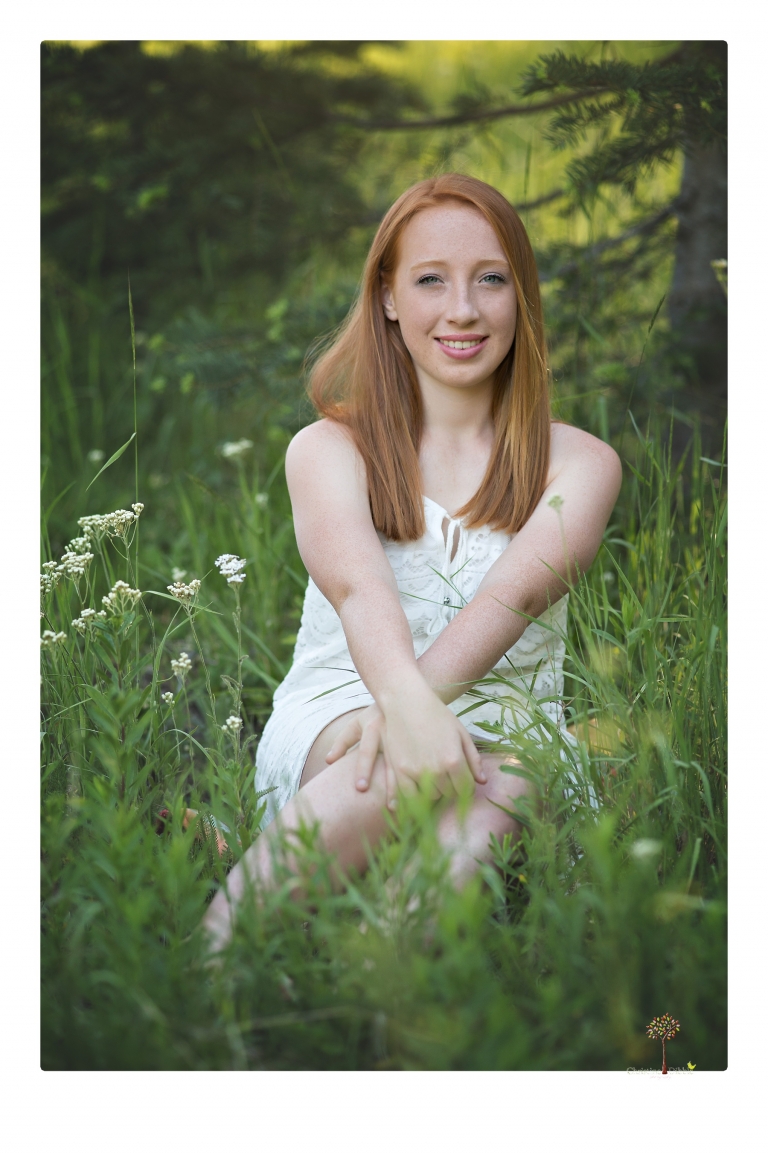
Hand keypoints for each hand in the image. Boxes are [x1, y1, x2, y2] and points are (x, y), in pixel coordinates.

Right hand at [328, 685, 486, 802]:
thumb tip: (482, 782)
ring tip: (434, 777)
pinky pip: (410, 796)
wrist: (407, 702)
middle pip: (449, 793)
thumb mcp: (461, 733)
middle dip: (452, 788)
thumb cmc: (437, 715)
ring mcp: (416, 772)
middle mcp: (436, 770)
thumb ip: (473, 759)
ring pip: (431, 796)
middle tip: (448, 777)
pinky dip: (416, 795)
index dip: (466, 786)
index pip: (466, 788)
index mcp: (454, 760)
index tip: (463, 781)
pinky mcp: (399, 771)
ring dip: (435, 790)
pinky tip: (419, 785)